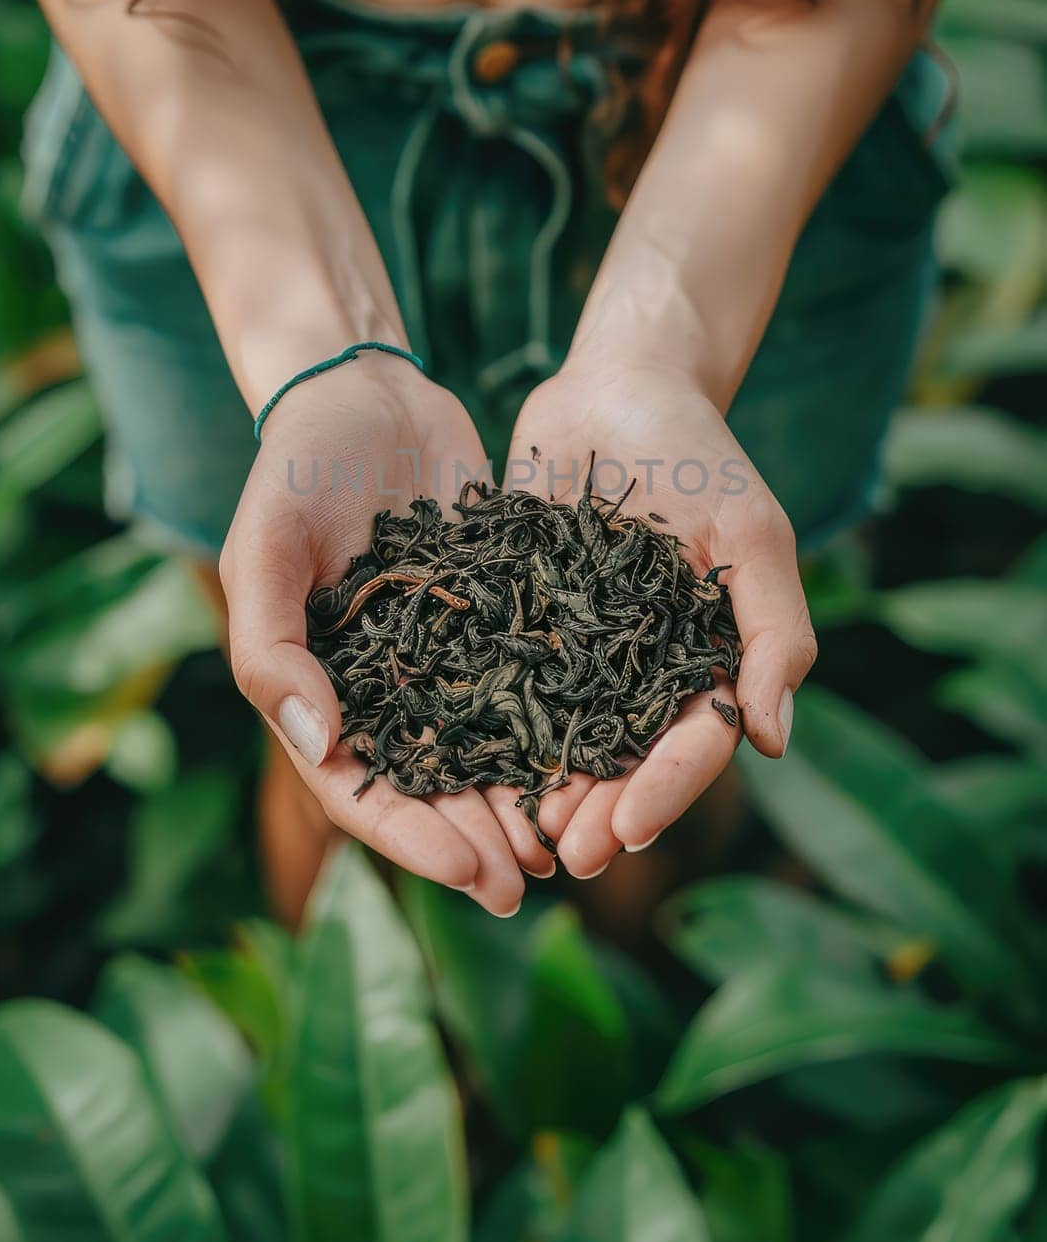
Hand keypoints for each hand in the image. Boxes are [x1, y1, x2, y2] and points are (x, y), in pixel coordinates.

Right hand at [219, 353, 546, 915]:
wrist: (365, 392)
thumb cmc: (296, 469)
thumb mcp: (264, 551)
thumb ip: (273, 650)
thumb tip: (321, 745)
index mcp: (317, 690)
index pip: (361, 789)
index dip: (414, 838)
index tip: (472, 871)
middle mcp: (382, 686)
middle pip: (430, 786)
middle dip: (480, 839)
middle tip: (536, 881)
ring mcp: (440, 655)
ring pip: (484, 747)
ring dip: (522, 799)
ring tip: (574, 840)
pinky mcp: (493, 617)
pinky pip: (526, 682)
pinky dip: (556, 724)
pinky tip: (601, 756)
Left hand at [502, 355, 817, 877]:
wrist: (618, 385)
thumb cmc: (700, 452)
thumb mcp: (751, 530)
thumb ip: (774, 631)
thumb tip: (771, 740)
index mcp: (710, 654)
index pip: (695, 740)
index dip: (666, 790)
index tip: (626, 830)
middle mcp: (647, 664)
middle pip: (628, 756)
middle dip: (599, 810)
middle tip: (563, 856)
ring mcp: (585, 647)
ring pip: (567, 736)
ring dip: (547, 790)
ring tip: (518, 837)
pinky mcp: (527, 619)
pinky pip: (509, 684)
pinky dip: (496, 728)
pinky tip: (466, 764)